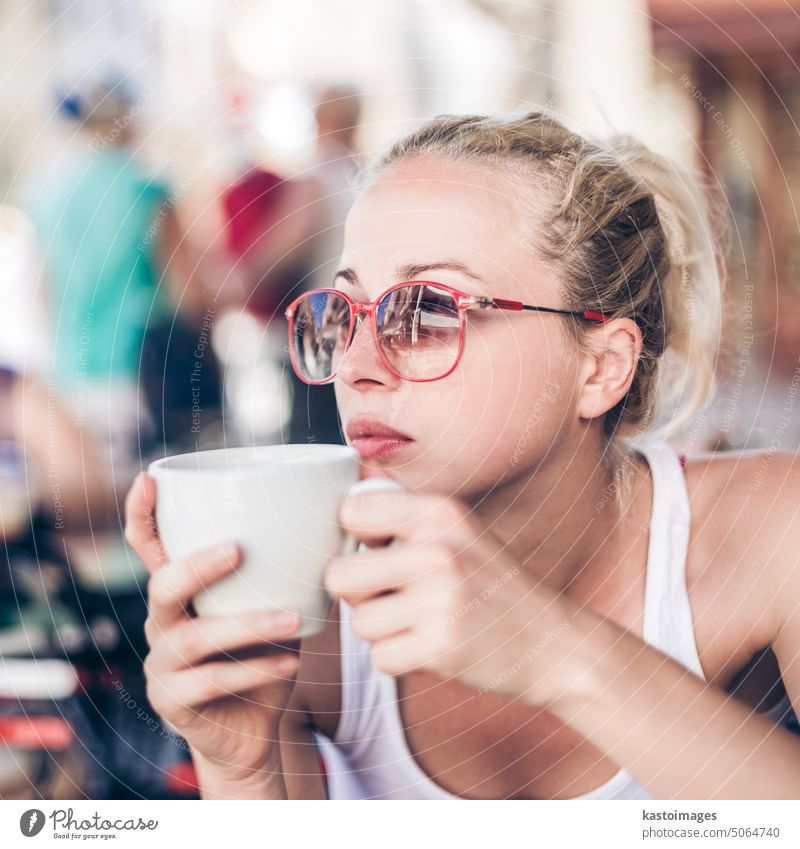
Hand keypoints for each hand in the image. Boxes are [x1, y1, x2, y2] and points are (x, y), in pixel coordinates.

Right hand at [124, 474, 300, 780]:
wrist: (255, 730)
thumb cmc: (265, 653)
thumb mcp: (276, 604)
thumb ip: (290, 569)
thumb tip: (342, 516)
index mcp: (182, 590)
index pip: (150, 546)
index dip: (143, 513)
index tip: (148, 478)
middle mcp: (163, 622)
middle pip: (162, 585)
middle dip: (197, 564)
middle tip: (239, 550)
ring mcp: (164, 664)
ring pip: (192, 637)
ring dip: (245, 624)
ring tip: (292, 619)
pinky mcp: (174, 702)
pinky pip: (211, 682)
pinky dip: (255, 670)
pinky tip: (290, 664)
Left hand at [324, 489, 575, 701]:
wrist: (550, 641)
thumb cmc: (491, 583)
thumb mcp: (458, 530)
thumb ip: (403, 513)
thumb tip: (350, 485)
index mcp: (439, 512)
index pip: (351, 512)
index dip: (355, 539)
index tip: (378, 553)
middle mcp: (439, 550)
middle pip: (338, 575)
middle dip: (360, 593)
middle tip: (395, 596)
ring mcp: (440, 599)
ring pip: (359, 623)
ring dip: (383, 630)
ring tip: (422, 620)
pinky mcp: (440, 646)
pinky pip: (380, 657)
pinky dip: (399, 658)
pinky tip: (432, 646)